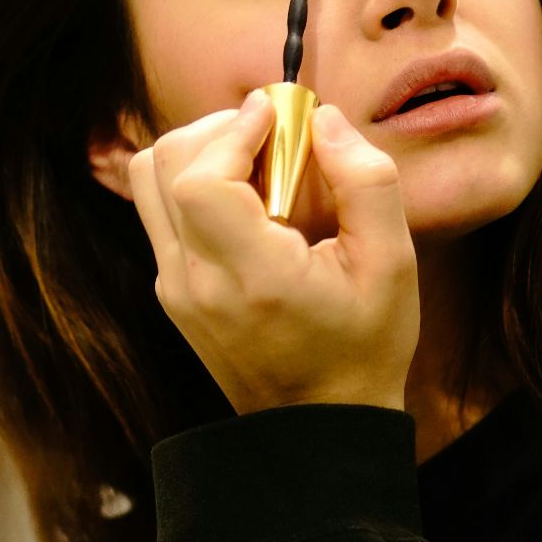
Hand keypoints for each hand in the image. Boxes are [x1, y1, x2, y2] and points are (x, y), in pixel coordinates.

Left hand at [128, 90, 420, 414]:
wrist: (318, 428)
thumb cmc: (365, 347)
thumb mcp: (394, 265)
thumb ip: (366, 183)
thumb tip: (324, 119)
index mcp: (250, 277)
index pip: (199, 180)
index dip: (233, 130)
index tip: (276, 114)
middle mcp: (194, 282)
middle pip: (162, 165)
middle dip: (216, 130)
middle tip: (272, 135)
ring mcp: (174, 288)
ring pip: (148, 181)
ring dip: (197, 152)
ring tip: (256, 161)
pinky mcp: (171, 290)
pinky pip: (160, 210)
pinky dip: (193, 182)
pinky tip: (247, 197)